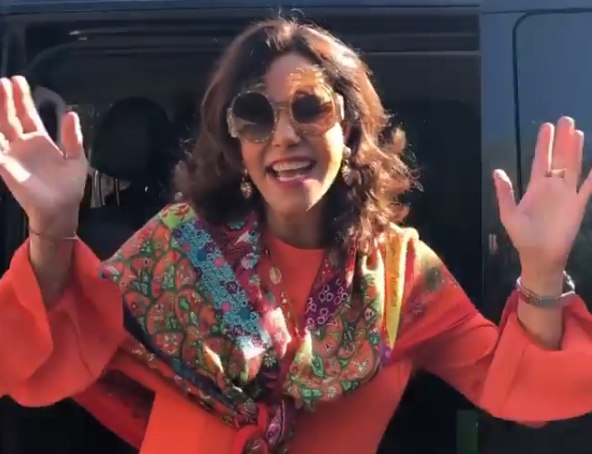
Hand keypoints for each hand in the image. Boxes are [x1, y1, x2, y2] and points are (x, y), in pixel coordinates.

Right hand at [0, 76, 86, 234]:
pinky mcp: (5, 166)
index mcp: (41, 141)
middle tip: (4, 81)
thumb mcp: (76, 158)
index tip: (18, 81)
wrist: (61, 209)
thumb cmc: (69, 187)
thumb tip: (71, 113)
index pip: (28, 115)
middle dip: (8, 99)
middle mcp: (24, 145)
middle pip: (12, 117)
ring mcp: (13, 154)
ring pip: (1, 127)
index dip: (23, 99)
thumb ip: (72, 137)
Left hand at [493, 117, 591, 290]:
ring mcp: (566, 194)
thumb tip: (497, 171)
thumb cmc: (522, 236)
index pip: (541, 160)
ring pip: (573, 167)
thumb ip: (505, 192)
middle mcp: (552, 187)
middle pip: (559, 158)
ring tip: (577, 132)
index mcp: (535, 187)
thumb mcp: (509, 214)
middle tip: (566, 119)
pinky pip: (588, 187)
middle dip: (562, 140)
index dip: (544, 144)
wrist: (539, 256)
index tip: (546, 126)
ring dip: (575, 150)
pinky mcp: (578, 205)